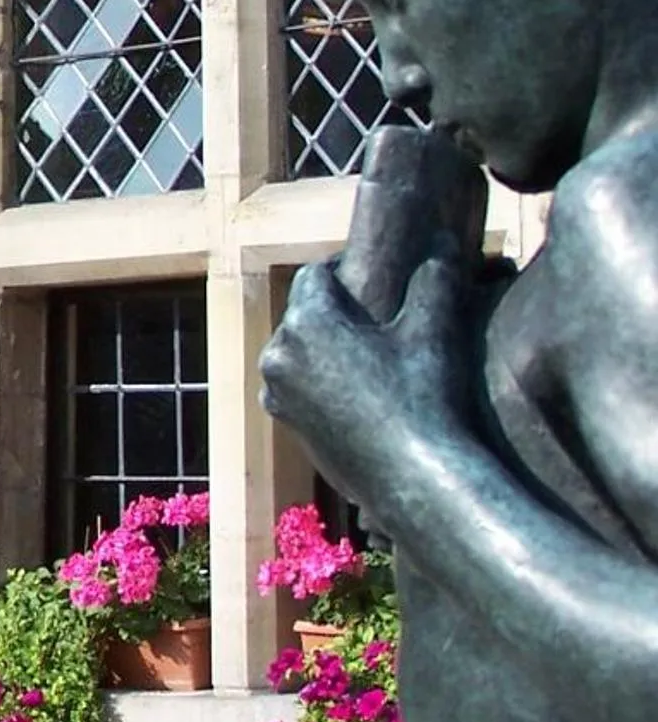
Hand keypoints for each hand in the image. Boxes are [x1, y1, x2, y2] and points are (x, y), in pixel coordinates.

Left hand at [261, 254, 475, 513]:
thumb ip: (434, 278)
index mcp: (306, 322)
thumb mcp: (434, 328)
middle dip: (334, 309)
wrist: (417, 477)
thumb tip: (443, 244)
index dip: (344, 268)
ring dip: (323, 346)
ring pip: (297, 352)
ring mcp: (278, 393)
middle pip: (303, 314)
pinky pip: (297, 387)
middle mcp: (279, 354)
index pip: (316, 275)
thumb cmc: (426, 394)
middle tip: (373, 312)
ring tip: (365, 351)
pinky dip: (318, 381)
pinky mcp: (287, 424)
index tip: (373, 271)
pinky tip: (355, 388)